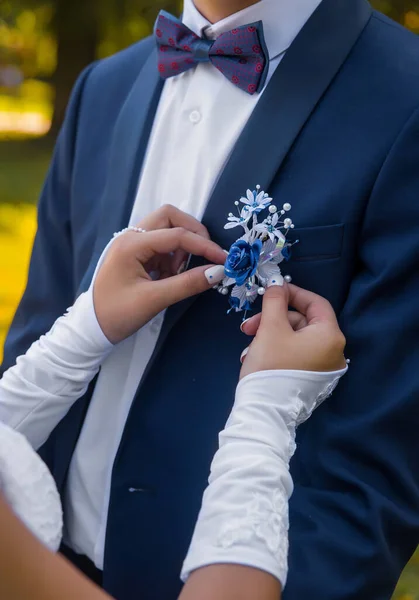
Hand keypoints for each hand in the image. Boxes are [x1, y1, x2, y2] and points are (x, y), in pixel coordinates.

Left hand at [93, 206, 225, 343]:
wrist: (91, 328)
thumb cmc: (117, 314)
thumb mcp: (154, 300)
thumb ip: (187, 284)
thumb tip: (219, 272)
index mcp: (132, 244)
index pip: (177, 235)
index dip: (204, 246)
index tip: (224, 260)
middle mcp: (131, 236)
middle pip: (170, 217)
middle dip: (192, 233)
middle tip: (205, 256)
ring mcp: (132, 244)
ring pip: (166, 228)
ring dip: (181, 246)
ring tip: (178, 275)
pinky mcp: (136, 254)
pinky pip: (161, 245)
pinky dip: (173, 256)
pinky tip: (169, 278)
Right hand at [240, 284, 346, 378]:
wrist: (265, 413)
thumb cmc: (271, 366)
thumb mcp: (270, 327)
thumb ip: (275, 300)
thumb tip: (277, 282)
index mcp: (330, 336)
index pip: (315, 302)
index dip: (292, 293)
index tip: (271, 292)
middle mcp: (334, 352)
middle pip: (302, 322)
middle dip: (273, 319)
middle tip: (249, 326)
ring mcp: (324, 369)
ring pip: (295, 339)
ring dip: (269, 336)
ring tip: (248, 347)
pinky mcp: (312, 382)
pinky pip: (295, 356)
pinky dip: (276, 351)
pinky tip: (255, 357)